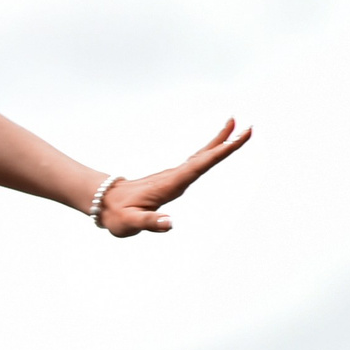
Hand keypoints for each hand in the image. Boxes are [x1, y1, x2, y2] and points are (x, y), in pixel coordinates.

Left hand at [97, 119, 250, 234]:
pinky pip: (195, 163)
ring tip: (236, 126)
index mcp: (170, 183)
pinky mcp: (171, 179)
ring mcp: (173, 176)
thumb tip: (170, 223)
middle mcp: (174, 176)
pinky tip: (213, 149)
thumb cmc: (116, 215)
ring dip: (219, 143)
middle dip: (225, 141)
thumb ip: (149, 222)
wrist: (102, 203)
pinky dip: (208, 153)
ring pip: (200, 156)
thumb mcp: (130, 222)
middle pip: (204, 155)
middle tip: (247, 125)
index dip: (221, 151)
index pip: (200, 165)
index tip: (237, 137)